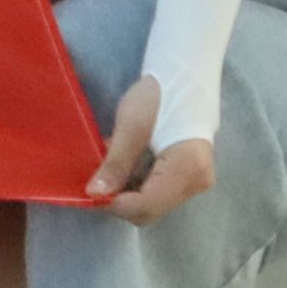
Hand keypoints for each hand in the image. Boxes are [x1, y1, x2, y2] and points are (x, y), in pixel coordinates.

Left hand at [88, 74, 218, 223]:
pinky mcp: (188, 176)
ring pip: (153, 203)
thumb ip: (115, 163)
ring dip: (126, 192)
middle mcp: (196, 183)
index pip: (147, 206)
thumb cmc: (157, 97)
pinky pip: (158, 191)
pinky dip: (136, 183)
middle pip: (151, 209)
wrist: (183, 78)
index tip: (90, 191)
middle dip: (119, 200)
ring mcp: (195, 181)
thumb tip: (94, 194)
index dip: (116, 204)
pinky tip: (122, 166)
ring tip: (107, 168)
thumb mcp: (131, 127)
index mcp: (187, 170)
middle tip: (95, 178)